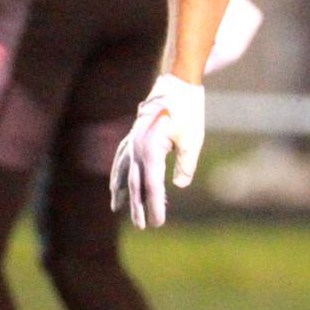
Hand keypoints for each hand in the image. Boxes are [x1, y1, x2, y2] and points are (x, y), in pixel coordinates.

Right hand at [109, 74, 204, 229]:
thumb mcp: (192, 139)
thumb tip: (179, 185)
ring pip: (123, 171)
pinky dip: (117, 171)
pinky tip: (116, 180)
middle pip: (135, 183)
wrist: (176, 83)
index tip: (158, 222)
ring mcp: (132, 140)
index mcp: (151, 149)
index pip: (152, 185)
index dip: (154, 205)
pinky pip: (121, 157)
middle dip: (137, 206)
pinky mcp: (133, 134)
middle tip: (143, 225)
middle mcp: (137, 146)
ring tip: (116, 207)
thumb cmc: (187, 111)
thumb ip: (186, 164)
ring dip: (121, 190)